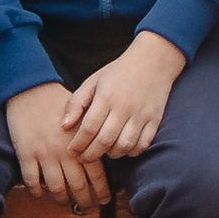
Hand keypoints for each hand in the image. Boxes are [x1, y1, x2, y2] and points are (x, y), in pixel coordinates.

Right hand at [6, 80, 108, 209]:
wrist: (30, 89)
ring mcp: (44, 154)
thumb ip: (92, 134)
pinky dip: (37, 191)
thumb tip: (104, 151)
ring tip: (66, 203)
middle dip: (86, 201)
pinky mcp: (26, 154)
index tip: (106, 200)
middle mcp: (64, 152)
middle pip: (78, 186)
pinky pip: (32, 181)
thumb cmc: (57, 100)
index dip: (102, 191)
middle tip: (89, 208)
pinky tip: (41, 194)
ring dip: (62, 200)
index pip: (96, 174)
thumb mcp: (82, 113)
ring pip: (56, 188)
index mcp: (81, 142)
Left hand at [60, 30, 185, 159]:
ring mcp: (141, 114)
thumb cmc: (118, 72)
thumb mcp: (93, 81)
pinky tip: (122, 148)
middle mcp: (124, 107)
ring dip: (111, 155)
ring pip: (124, 146)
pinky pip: (142, 145)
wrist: (153, 59)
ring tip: (102, 152)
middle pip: (104, 141)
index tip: (71, 151)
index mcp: (106, 96)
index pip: (88, 128)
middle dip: (90, 155)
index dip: (78, 144)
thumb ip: (76, 102)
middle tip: (83, 158)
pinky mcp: (155, 119)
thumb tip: (64, 126)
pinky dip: (131, 152)